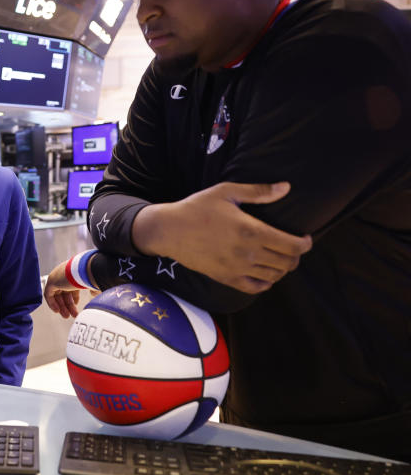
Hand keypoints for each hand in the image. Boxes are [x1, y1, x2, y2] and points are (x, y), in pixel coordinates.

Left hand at [43, 258, 99, 319]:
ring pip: (57, 295)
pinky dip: (52, 303)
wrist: (87, 269)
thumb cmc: (93, 275)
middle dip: (67, 305)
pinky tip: (58, 311)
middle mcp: (65, 273)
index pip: (71, 287)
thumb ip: (93, 289)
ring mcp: (58, 276)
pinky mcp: (52, 281)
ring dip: (62, 306)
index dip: (73, 298)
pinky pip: (48, 294)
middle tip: (70, 315)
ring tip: (66, 316)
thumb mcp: (94, 284)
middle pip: (63, 292)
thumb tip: (94, 293)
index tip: (76, 306)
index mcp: (74, 272)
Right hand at [132, 182, 312, 293]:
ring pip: (274, 276)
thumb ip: (258, 192)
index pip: (292, 245)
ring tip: (280, 258)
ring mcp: (236, 268)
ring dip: (282, 268)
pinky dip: (266, 283)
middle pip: (287, 263)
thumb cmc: (196, 208)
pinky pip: (254, 287)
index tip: (306, 238)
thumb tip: (286, 187)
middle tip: (293, 248)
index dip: (305, 244)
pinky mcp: (225, 278)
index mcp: (251, 230)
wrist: (168, 230)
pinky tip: (265, 273)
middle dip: (296, 256)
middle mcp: (247, 253)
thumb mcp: (226, 192)